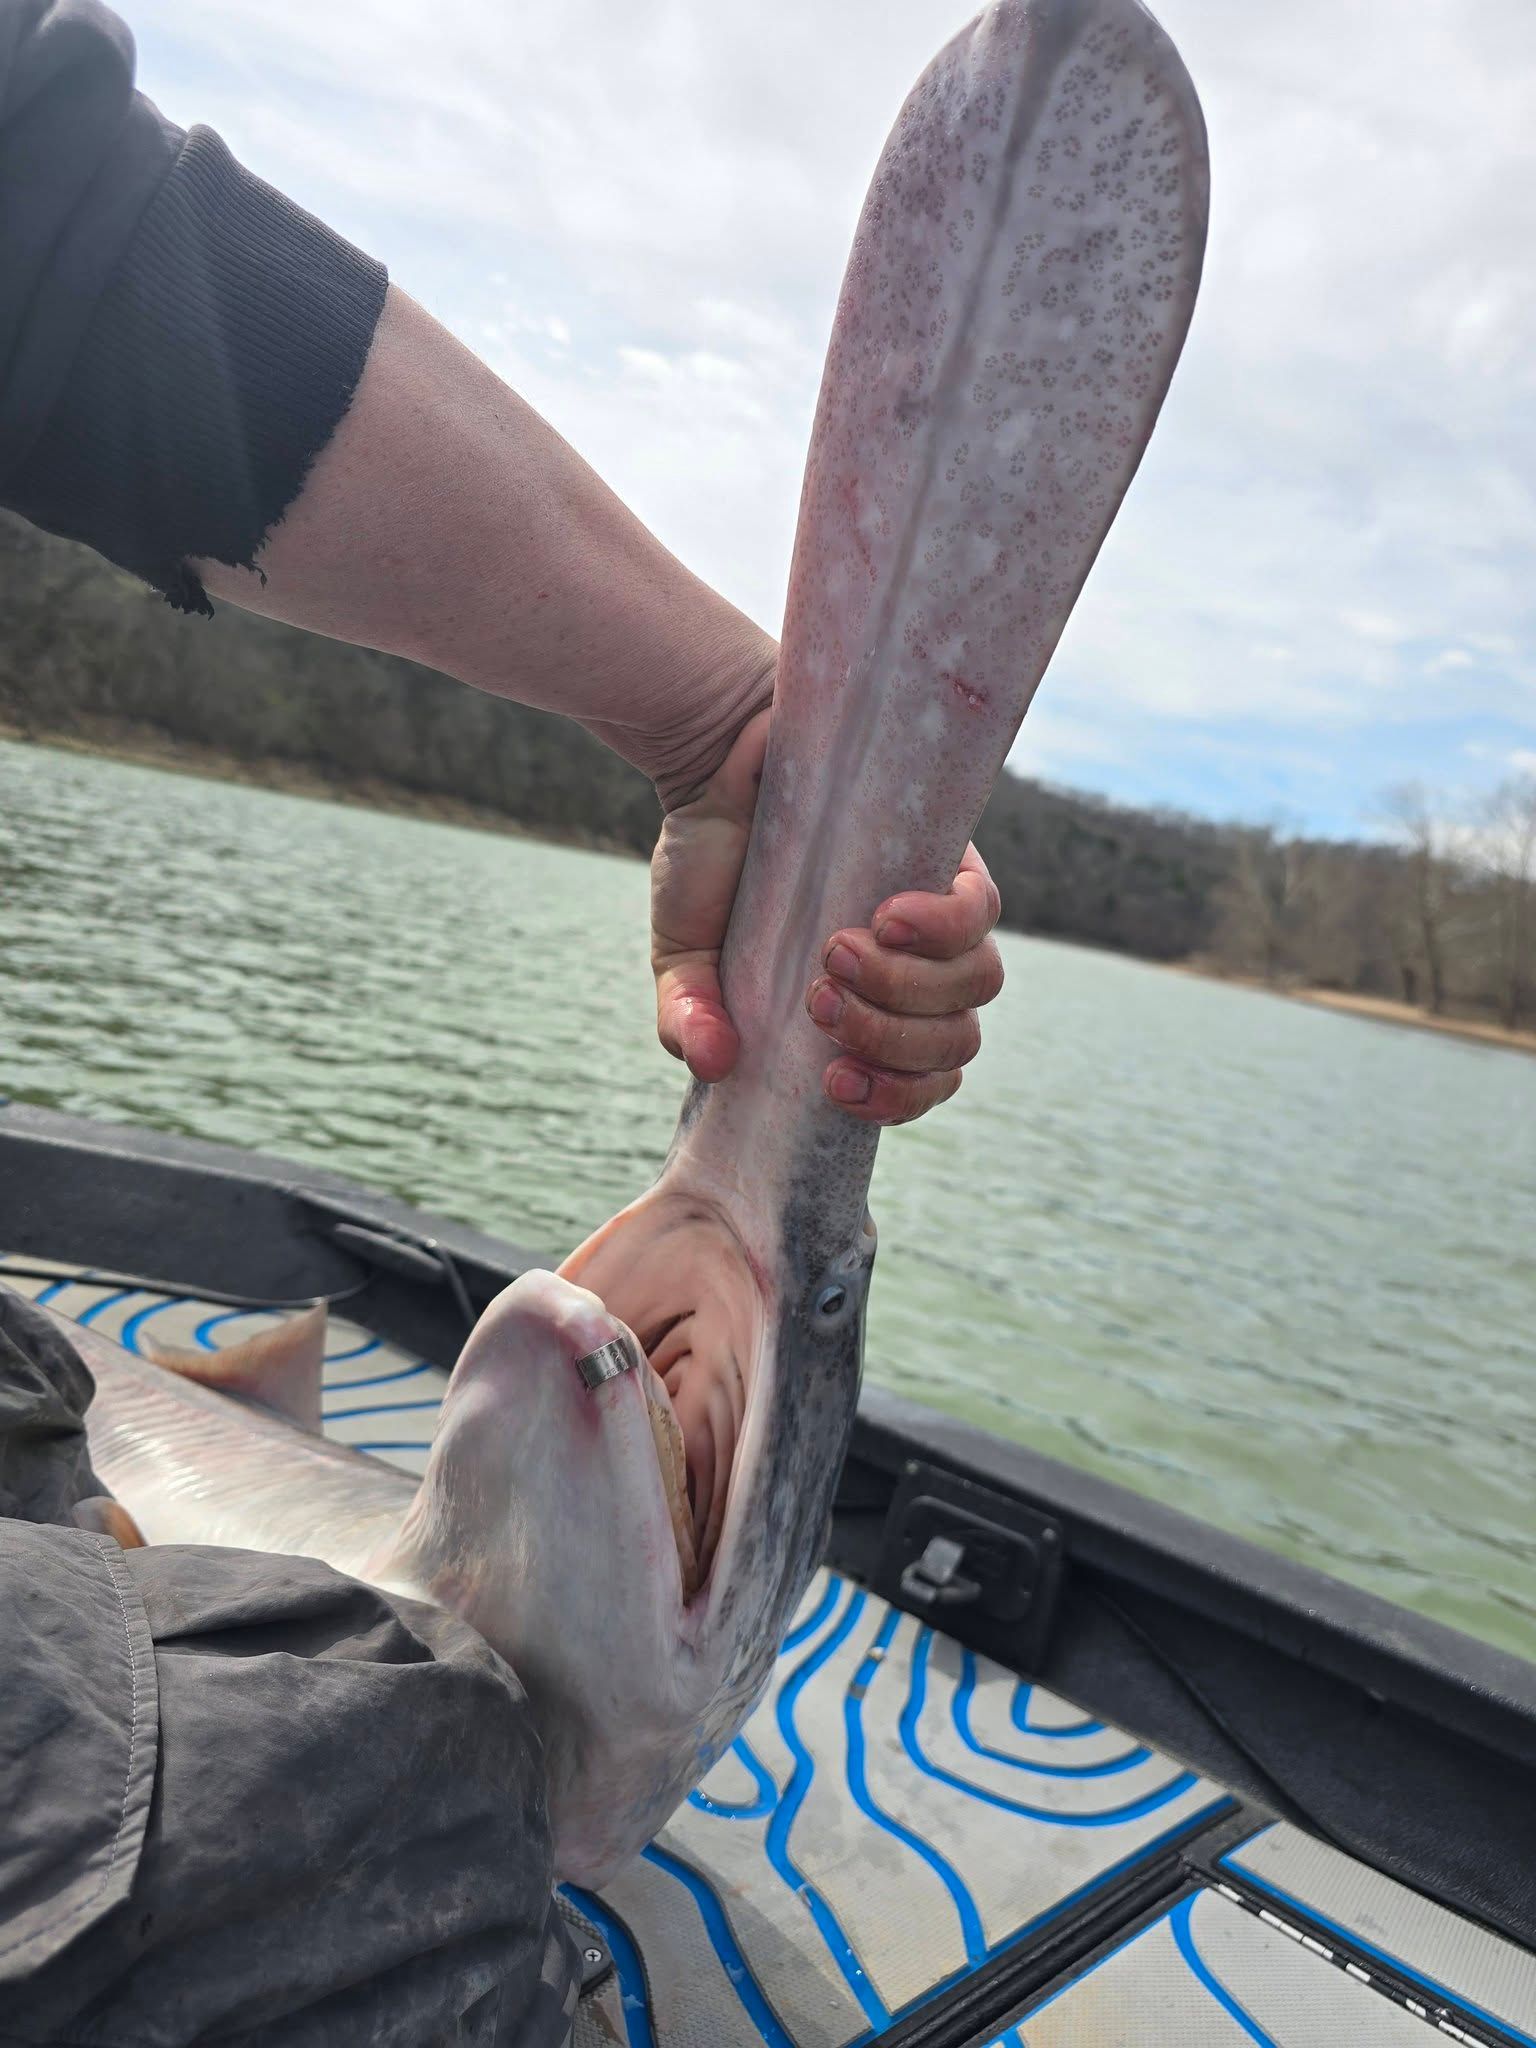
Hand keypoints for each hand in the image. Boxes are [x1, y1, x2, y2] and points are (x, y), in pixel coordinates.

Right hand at [651, 710, 1004, 1124]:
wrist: (718, 765)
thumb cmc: (710, 866)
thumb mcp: (683, 958)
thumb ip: (691, 1019)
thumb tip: (715, 1063)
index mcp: (868, 1010)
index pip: (924, 1078)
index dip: (899, 1098)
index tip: (833, 1082)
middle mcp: (916, 970)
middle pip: (957, 1040)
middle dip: (891, 1041)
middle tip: (816, 1001)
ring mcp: (939, 914)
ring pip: (977, 983)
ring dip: (907, 988)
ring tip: (833, 954)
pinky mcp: (950, 855)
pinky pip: (980, 910)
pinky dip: (940, 927)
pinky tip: (884, 918)